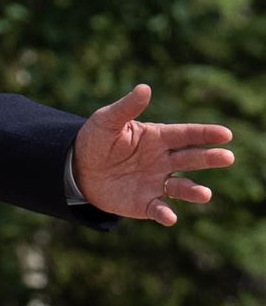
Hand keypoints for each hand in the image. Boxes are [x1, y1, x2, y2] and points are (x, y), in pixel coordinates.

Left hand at [74, 84, 234, 225]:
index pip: (186, 135)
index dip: (205, 134)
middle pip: (191, 159)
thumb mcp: (107, 121)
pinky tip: (170, 217)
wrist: (77, 169)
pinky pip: (158, 209)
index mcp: (157, 138)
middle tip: (227, 157)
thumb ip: (126, 108)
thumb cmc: (96, 140)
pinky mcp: (145, 203)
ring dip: (194, 191)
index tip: (225, 134)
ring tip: (205, 194)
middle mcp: (163, 161)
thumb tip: (145, 88)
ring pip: (181, 187)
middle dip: (209, 158)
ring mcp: (156, 182)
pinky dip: (165, 213)